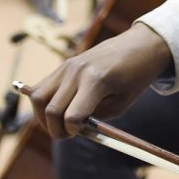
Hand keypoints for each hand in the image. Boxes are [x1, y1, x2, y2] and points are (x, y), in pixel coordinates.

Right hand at [28, 23, 172, 138]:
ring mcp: (67, 66)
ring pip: (37, 97)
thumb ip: (96, 118)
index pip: (71, 116)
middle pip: (50, 110)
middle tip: (68, 134)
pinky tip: (57, 109)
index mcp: (96, 81)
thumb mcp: (123, 103)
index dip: (73, 131)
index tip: (81, 132)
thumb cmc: (137, 76)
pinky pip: (41, 86)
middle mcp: (76, 72)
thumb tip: (72, 128)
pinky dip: (44, 102)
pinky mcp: (64, 64)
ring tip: (59, 123)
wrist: (141, 44)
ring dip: (43, 116)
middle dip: (55, 129)